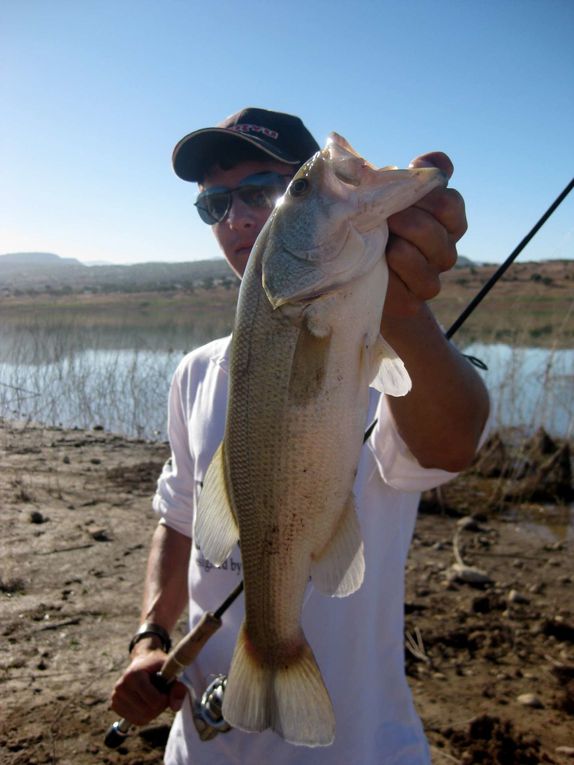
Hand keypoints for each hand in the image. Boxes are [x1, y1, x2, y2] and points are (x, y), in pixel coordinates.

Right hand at [110, 648, 186, 725]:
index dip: (165, 699)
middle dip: (159, 707)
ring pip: (140, 719)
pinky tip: (145, 702)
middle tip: (161, 694)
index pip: (154, 701)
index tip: (166, 689)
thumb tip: (176, 707)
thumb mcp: (170, 669)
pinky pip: (134, 720)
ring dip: (153, 712)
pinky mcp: (114, 705)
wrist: (143, 660)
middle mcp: (121, 686)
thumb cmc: (158, 665)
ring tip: (153, 696)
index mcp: (133, 676)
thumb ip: (177, 687)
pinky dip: (144, 716)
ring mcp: (116, 696)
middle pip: (147, 712)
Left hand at [383, 152, 466, 318]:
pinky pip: (421, 278)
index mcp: (447, 221)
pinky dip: (398, 265)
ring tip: (381, 235)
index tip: (396, 194)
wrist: (357, 279)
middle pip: (442, 220)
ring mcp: (436, 272)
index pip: (450, 202)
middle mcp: (447, 247)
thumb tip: (438, 161)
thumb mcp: (391, 199)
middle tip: (384, 214)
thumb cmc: (376, 230)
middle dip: (408, 212)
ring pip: (432, 248)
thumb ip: (417, 177)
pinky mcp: (421, 294)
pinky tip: (382, 259)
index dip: (422, 194)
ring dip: (401, 236)